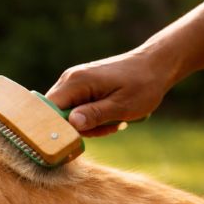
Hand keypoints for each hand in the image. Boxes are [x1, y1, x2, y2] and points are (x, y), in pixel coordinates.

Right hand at [46, 49, 170, 136]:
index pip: (49, 109)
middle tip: (107, 128)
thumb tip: (71, 124)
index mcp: (76, 82)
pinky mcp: (82, 86)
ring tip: (114, 122)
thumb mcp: (122, 106)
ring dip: (88, 124)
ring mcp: (74, 82)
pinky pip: (77, 107)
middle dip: (78, 128)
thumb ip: (95, 115)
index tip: (76, 139)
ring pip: (68, 113)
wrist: (155, 65)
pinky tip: (110, 116)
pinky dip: (91, 116)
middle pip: (57, 113)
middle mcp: (69, 79)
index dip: (56, 128)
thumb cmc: (142, 85)